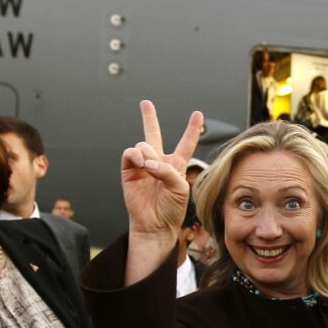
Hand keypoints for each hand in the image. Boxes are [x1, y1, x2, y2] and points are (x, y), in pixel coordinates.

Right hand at [122, 100, 203, 242]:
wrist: (155, 224)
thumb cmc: (171, 209)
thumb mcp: (180, 188)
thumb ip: (168, 171)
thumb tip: (148, 163)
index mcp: (176, 165)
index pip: (186, 143)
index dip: (192, 129)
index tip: (198, 114)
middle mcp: (159, 162)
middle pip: (154, 134)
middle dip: (149, 118)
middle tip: (145, 103)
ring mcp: (142, 166)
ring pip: (143, 145)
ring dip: (148, 153)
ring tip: (150, 167)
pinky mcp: (129, 171)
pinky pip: (130, 154)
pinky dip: (136, 155)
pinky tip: (142, 164)